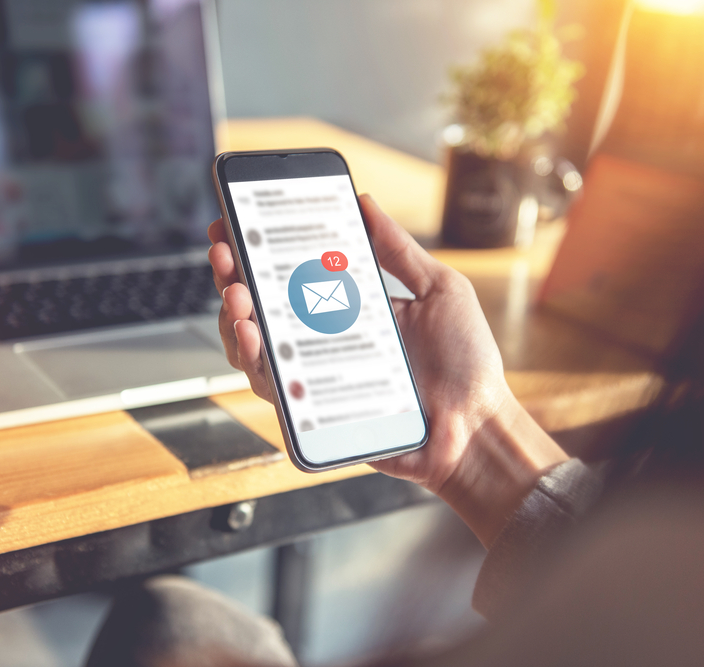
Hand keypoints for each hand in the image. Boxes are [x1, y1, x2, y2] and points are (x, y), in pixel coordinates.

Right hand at [208, 195, 566, 545]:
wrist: (478, 427)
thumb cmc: (467, 363)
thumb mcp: (440, 290)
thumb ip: (399, 250)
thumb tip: (364, 202)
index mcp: (350, 306)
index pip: (293, 273)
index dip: (259, 248)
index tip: (234, 221)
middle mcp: (325, 340)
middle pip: (262, 306)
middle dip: (234, 275)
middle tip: (225, 251)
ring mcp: (315, 376)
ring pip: (253, 347)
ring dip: (234, 317)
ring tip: (237, 295)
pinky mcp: (314, 412)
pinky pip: (271, 386)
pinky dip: (254, 359)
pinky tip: (251, 336)